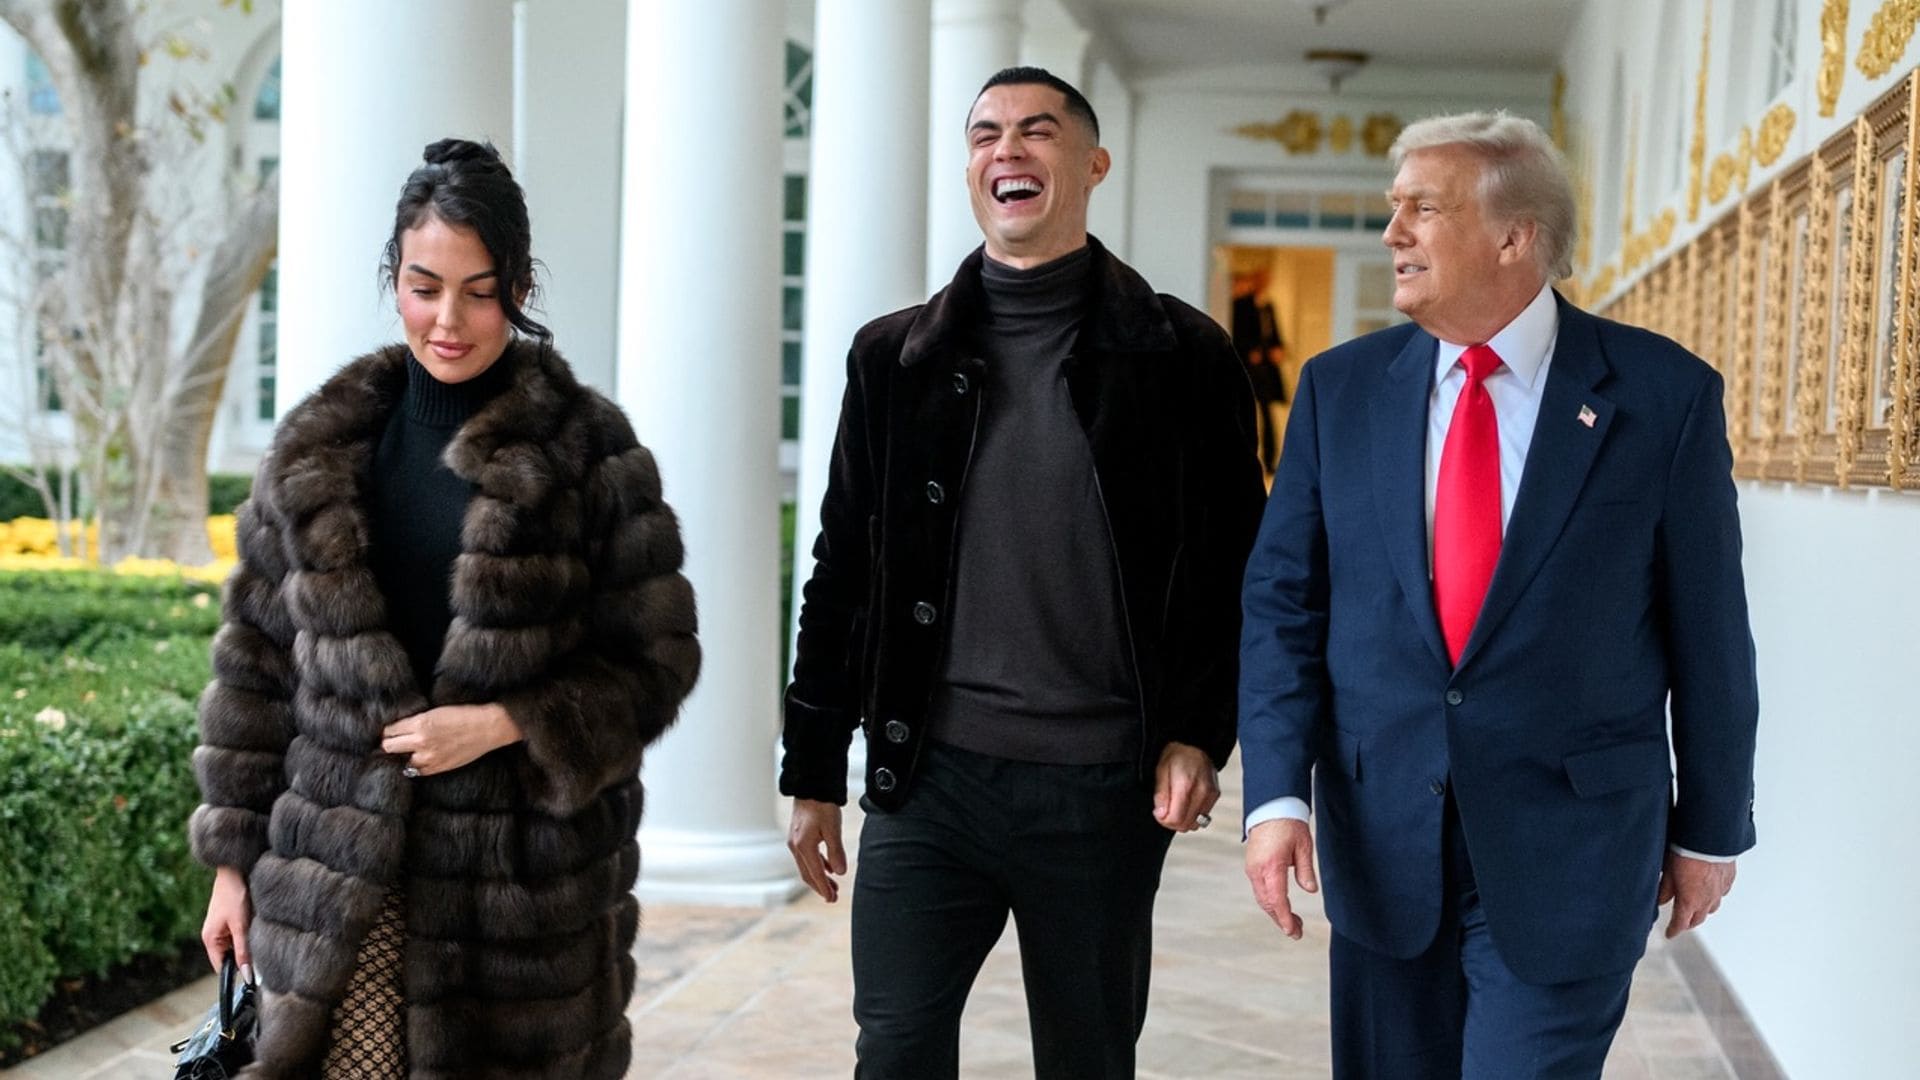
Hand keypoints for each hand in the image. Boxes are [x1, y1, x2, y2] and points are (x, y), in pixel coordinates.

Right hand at [201, 865, 251, 978]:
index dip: (236, 974)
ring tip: (257, 933)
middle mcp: (213, 937)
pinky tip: (255, 925)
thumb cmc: (234, 895)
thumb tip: (248, 976)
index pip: (221, 968)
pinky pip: (238, 936)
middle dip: (244, 958)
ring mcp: (220, 929)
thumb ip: (243, 951)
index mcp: (210, 940)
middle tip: (261, 952)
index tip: (254, 978)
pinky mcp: (229, 922)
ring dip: (247, 945)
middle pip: (229, 958)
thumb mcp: (241, 925)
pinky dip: (247, 935)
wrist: (234, 871)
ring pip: (236, 947)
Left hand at [381, 703, 521, 776]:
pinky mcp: (438, 768)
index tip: (389, 731)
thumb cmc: (465, 715)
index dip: (388, 730)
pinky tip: (422, 758)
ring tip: (409, 751)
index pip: (389, 730)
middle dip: (389, 743)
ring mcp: (429, 758)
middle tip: (394, 741)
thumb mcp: (436, 711)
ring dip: (404, 756)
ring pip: (401, 761)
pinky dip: (417, 765)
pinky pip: (417, 771)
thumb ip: (416, 721)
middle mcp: (421, 742)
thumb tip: (399, 729)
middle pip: (388, 746)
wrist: (488, 728)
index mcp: (420, 723)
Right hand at [786, 799, 846, 902]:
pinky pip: (807, 857)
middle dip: (820, 887)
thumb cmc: (822, 805)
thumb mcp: (833, 828)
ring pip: (806, 866)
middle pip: (807, 873)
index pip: (814, 874)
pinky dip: (817, 865)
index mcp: (803, 846)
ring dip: (819, 878)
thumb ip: (836, 852)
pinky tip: (828, 869)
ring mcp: (795, 841)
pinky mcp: (798, 836)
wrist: (811, 786)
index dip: (824, 888)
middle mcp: (795, 846)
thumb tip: (840, 872)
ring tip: (833, 887)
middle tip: (832, 898)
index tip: (831, 899)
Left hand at [1153, 741, 1220, 831]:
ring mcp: (1210, 794)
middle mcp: (1202, 791)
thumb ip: (1161, 795)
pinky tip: (1186, 802)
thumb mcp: (1161, 771)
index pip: (1176, 819)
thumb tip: (1161, 815)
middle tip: (1165, 811)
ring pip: (1196, 823)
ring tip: (1176, 806)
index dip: (1164, 821)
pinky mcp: (1215, 795)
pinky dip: (1193, 814)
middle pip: (1187, 825)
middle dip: (1173, 822)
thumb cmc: (1175, 754)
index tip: (1159, 813)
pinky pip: (1203, 816)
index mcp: (1185, 785)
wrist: (1194, 742)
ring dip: (1184, 820)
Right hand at [1245, 818, 1318, 938]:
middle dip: (1281, 920)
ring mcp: (1252, 868)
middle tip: (1297, 932)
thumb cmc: (1288, 823)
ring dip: (1275, 912)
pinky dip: (1270, 901)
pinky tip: (1281, 905)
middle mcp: (1257, 870)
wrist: (1270, 806)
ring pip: (1262, 898)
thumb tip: (1310, 890)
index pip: (1277, 900)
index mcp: (1271, 866)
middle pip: (1267, 903)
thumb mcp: (1303, 846)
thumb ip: (1305, 870)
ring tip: (1292, 922)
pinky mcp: (1252, 865)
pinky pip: (1259, 889)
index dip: (1285, 918)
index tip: (1292, 931)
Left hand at [1657, 851, 1736, 938]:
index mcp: (1690, 901)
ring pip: (1712, 907)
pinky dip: (1715, 895)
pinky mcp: (1729, 878)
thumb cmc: (1687, 852)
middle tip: (1681, 922)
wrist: (1710, 837)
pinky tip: (1710, 890)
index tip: (1670, 933)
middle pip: (1698, 918)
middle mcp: (1708, 900)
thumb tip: (1659, 901)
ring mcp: (1720, 890)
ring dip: (1703, 910)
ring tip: (1695, 908)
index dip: (1674, 930)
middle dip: (1688, 922)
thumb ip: (1665, 889)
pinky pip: (1722, 892)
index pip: (1681, 923)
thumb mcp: (1667, 871)